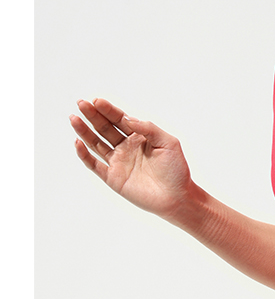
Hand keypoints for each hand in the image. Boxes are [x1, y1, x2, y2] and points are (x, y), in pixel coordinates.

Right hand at [70, 97, 191, 219]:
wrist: (177, 197)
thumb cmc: (176, 169)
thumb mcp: (168, 142)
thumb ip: (148, 128)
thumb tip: (127, 118)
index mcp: (139, 137)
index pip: (120, 119)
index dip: (108, 110)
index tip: (97, 101)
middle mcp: (126, 147)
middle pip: (105, 128)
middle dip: (93, 115)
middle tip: (81, 103)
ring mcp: (118, 162)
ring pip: (96, 143)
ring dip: (84, 131)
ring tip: (74, 118)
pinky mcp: (113, 178)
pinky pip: (94, 164)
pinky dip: (84, 154)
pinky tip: (78, 142)